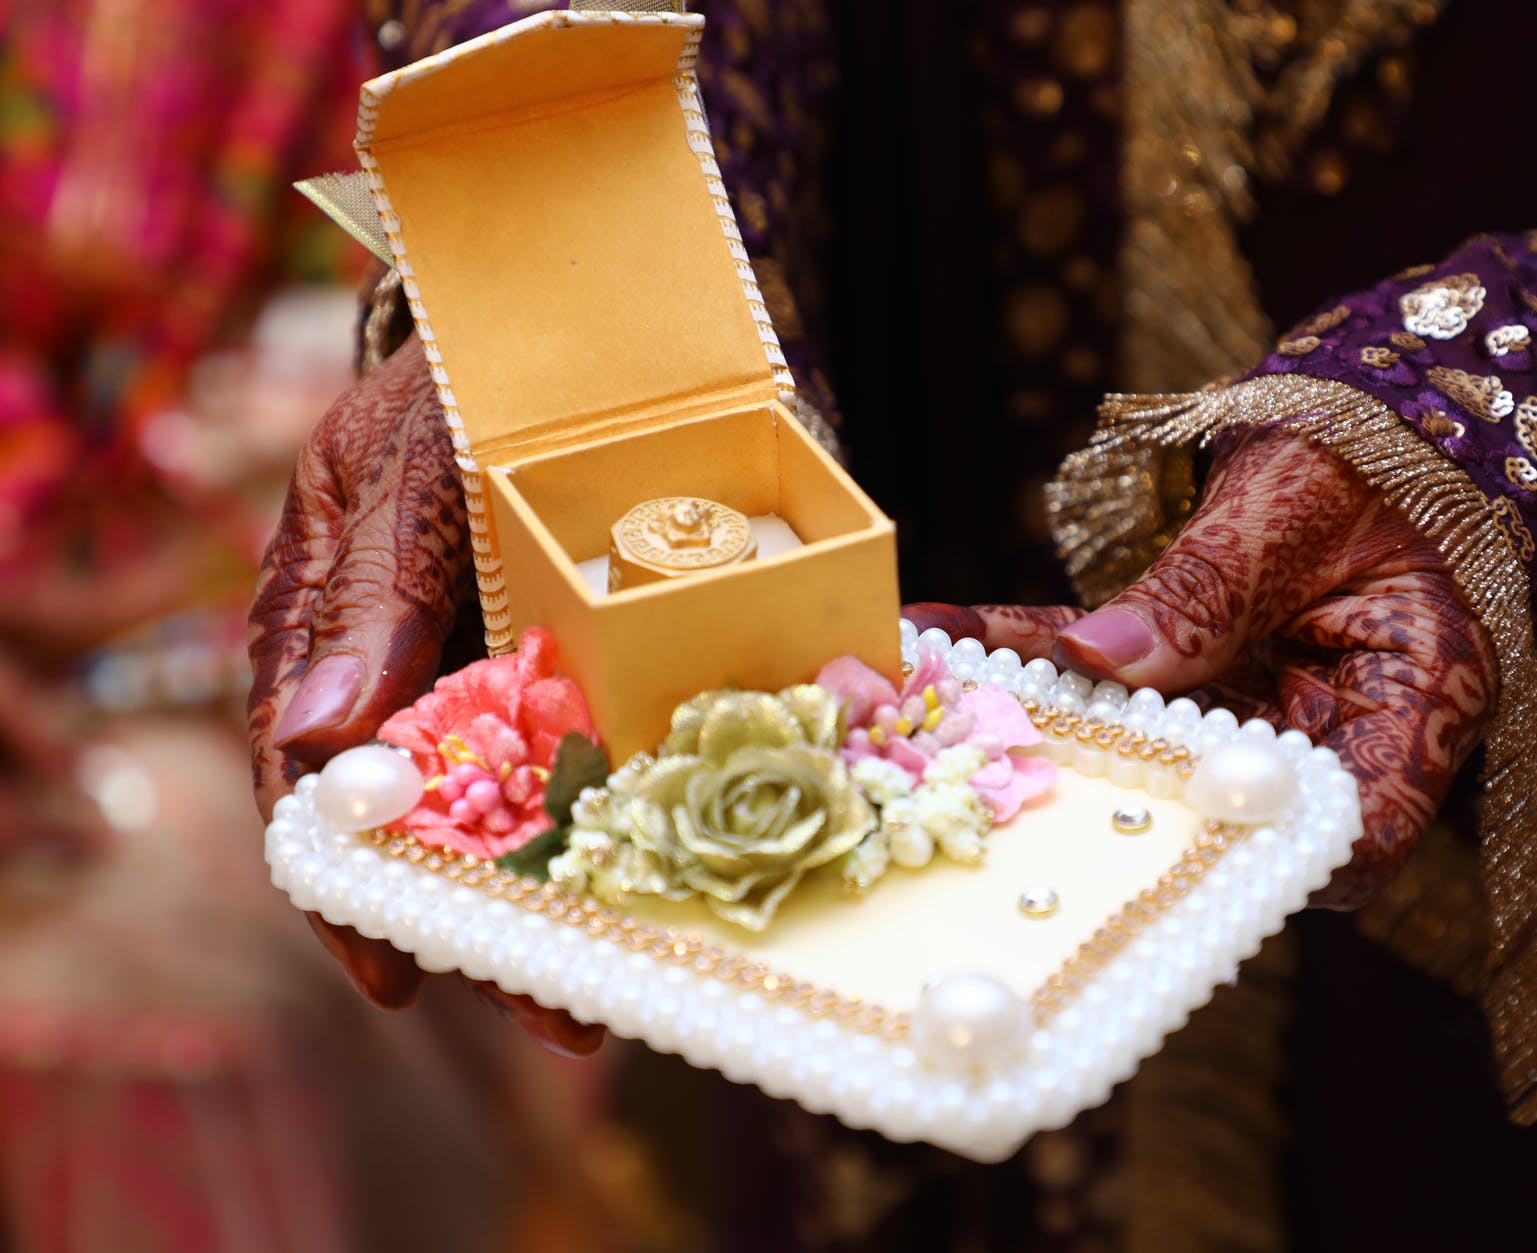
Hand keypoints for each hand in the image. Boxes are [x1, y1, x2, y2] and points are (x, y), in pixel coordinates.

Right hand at [248, 336, 600, 1053]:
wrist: (566, 333)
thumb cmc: (453, 387)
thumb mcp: (402, 470)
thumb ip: (369, 595)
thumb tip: (320, 739)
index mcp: (324, 629)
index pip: (313, 785)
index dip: (352, 888)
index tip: (394, 969)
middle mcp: (404, 665)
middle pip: (427, 822)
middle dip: (487, 920)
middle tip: (555, 1006)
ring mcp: (496, 665)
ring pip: (519, 803)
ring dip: (568, 890)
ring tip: (626, 970)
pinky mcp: (583, 655)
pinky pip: (595, 749)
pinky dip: (626, 812)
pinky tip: (668, 869)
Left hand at [906, 429, 1496, 908]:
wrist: (1361, 414)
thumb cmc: (1363, 450)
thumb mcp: (1290, 509)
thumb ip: (1206, 591)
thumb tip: (1100, 658)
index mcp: (1418, 696)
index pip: (1363, 823)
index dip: (1274, 852)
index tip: (1170, 840)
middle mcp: (1339, 724)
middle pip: (1241, 802)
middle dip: (1126, 797)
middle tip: (1007, 775)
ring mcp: (1263, 705)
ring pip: (1157, 744)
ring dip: (1054, 722)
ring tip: (937, 694)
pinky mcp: (1202, 673)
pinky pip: (1118, 677)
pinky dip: (1039, 653)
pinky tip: (942, 629)